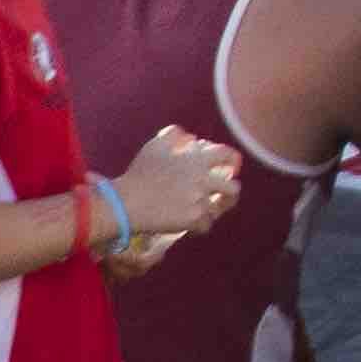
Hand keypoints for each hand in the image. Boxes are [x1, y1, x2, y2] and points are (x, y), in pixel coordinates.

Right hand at [109, 128, 242, 258]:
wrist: (127, 201)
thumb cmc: (139, 173)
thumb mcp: (155, 146)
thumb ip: (174, 135)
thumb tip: (190, 137)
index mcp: (198, 160)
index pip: (227, 155)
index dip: (232, 160)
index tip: (231, 166)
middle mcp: (203, 180)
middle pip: (233, 188)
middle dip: (229, 192)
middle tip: (222, 195)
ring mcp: (198, 201)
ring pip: (220, 209)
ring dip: (215, 210)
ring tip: (210, 211)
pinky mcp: (191, 219)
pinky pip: (206, 225)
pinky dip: (201, 226)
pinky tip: (194, 225)